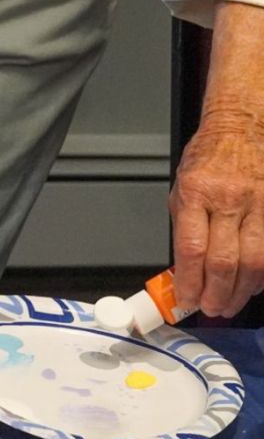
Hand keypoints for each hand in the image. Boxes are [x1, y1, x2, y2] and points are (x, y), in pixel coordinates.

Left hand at [169, 115, 263, 317]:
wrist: (242, 129)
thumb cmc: (208, 158)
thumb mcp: (181, 187)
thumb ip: (185, 226)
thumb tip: (184, 267)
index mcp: (196, 192)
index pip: (192, 248)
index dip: (190, 280)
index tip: (186, 298)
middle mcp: (229, 199)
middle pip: (225, 261)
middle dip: (216, 293)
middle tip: (210, 309)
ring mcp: (259, 205)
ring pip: (254, 262)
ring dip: (240, 291)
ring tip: (228, 304)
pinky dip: (262, 276)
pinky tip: (252, 285)